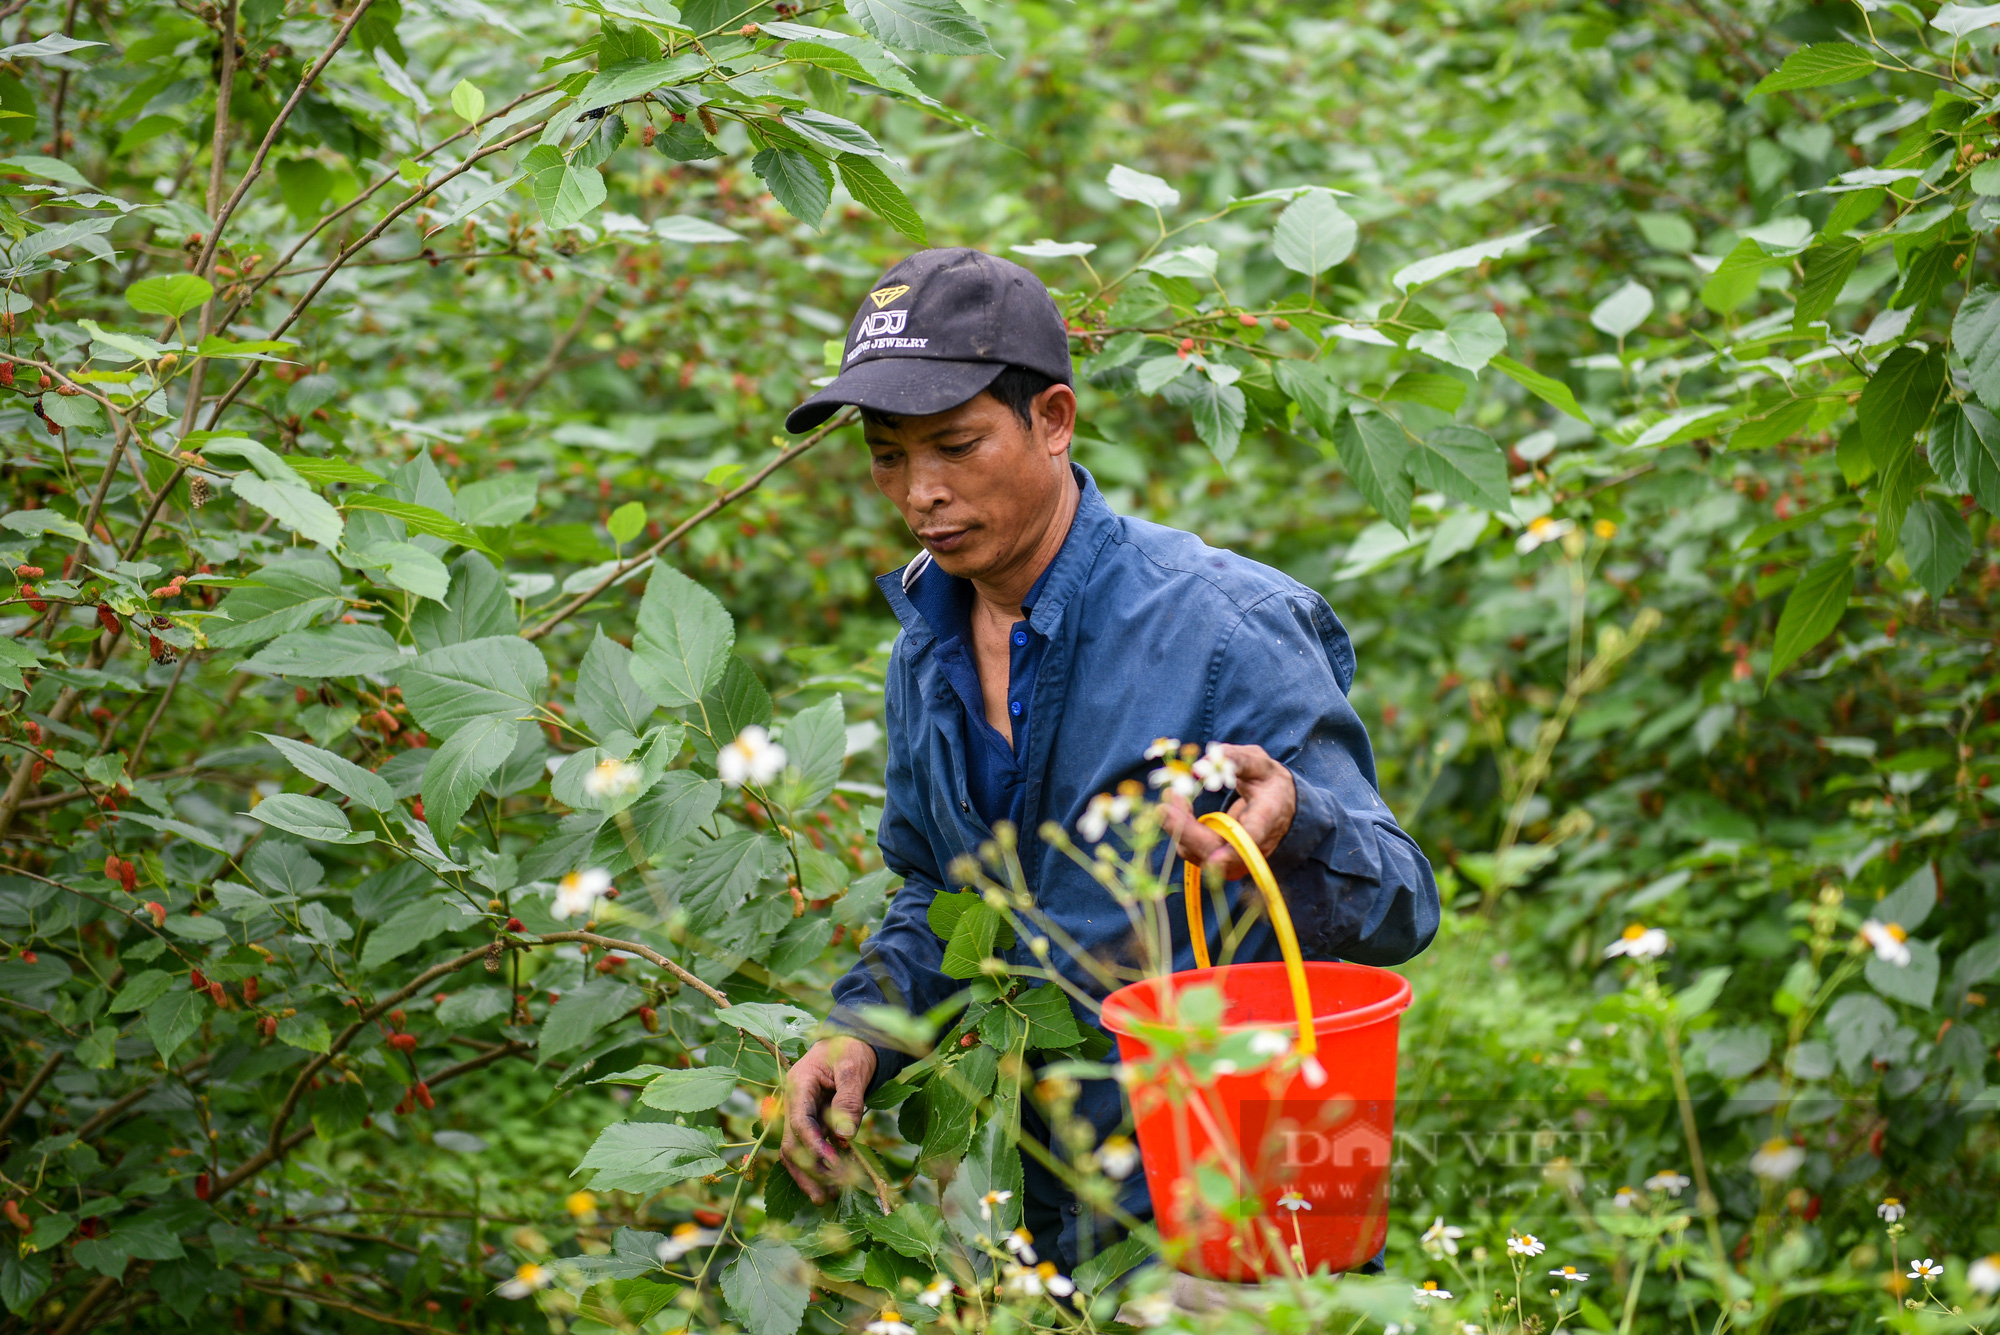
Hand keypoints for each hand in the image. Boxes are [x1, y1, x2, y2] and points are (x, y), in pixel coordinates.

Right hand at [781, 1035, 877, 1204]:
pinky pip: (809, 1147)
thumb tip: (845, 1135)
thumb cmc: (853, 1049)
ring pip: (795, 1150)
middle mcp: (794, 1102)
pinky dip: (819, 1165)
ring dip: (808, 1175)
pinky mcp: (811, 1122)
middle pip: (791, 1143)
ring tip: (824, 1199)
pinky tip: (833, 1182)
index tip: (835, 1166)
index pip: (800, 1123)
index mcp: (799, 1085)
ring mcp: (800, 1113)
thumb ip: (849, 1100)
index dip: (815, 1148)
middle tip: (824, 1196)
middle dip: (807, 1171)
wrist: (853, 1041)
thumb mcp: (854, 1068)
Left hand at [1159, 743, 1296, 880]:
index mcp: (1267, 820)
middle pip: (1214, 850)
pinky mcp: (1216, 860)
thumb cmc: (1269, 784)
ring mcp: (1233, 860)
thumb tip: (1199, 766)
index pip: (1252, 840)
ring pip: (1196, 851)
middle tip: (1167, 798)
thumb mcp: (1259, 764)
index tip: (1214, 860)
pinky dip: (1179, 826)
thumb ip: (1235, 760)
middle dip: (1186, 829)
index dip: (1233, 854)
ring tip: (1172, 793)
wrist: (1280, 810)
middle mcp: (1251, 848)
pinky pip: (1189, 848)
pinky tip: (1178, 803)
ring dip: (1177, 824)